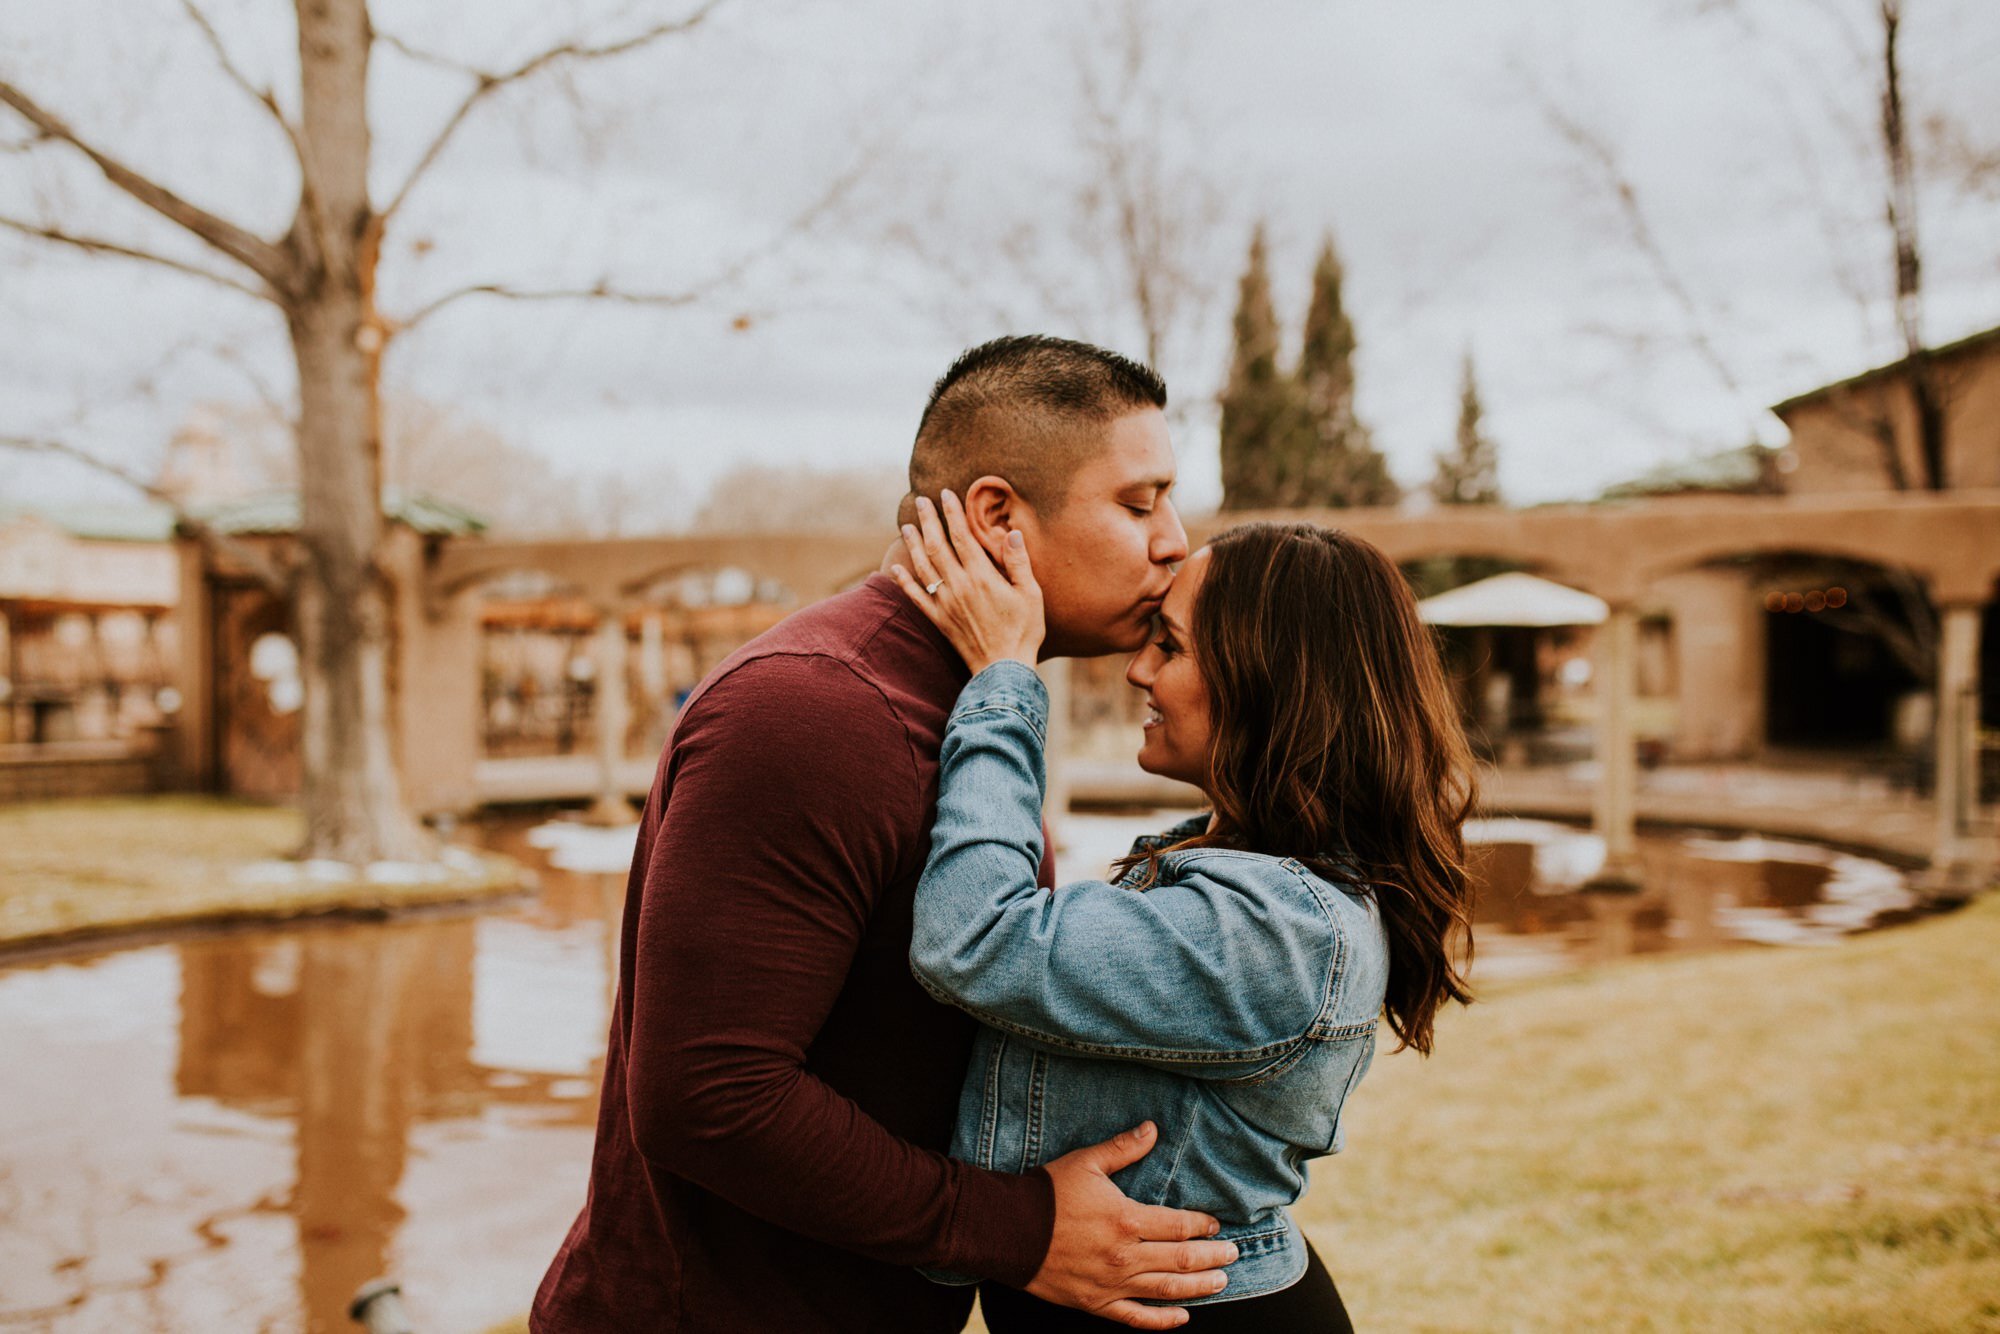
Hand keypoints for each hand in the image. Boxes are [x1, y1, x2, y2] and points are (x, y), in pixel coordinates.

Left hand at [890, 490, 1044, 673]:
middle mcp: (959, 586)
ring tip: (905, 526)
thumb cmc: (1023, 631)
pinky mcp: (939, 620)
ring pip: (923, 567)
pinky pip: (916, 597)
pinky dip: (904, 581)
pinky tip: (895, 568)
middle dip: (928, 520)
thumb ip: (1019, 562)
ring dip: (913, 544)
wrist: (1004, 669)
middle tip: (919, 501)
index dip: (952, 513)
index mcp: (982, 576)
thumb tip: (1011, 532)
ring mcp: (946, 603)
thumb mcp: (1031, 594)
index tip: (945, 494)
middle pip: (938, 546)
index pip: (962, 536)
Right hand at [1024, 1122, 1236, 1329]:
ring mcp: (1112, 1284)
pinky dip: (1162, 1320)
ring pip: (1166, 1290)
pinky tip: (1182, 1317)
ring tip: (1221, 1282)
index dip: (1203, 1226)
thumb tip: (1153, 1129)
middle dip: (1212, 1257)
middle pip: (1182, 1260)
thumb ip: (1123, 1149)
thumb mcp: (1086, 1162)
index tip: (1216, 1225)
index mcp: (1127, 1219)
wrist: (1006, 1229)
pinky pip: (1136, 1318)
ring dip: (1199, 1287)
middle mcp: (1125, 1256)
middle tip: (1232, 1254)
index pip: (1179, 1226)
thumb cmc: (1047, 1193)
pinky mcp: (1096, 1303)